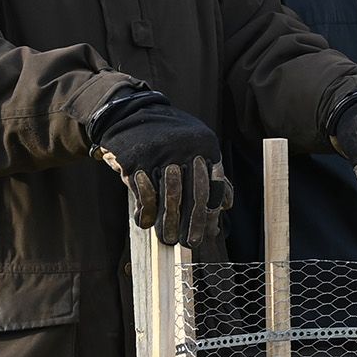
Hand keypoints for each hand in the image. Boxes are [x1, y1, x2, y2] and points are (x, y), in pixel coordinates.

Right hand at [92, 93, 232, 250]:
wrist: (128, 114)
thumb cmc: (166, 138)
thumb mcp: (194, 147)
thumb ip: (211, 174)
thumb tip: (227, 204)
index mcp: (206, 146)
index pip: (214, 186)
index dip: (211, 213)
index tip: (208, 233)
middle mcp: (186, 148)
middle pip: (194, 194)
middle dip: (192, 223)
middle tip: (190, 243)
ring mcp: (160, 153)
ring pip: (169, 197)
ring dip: (168, 222)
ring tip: (167, 238)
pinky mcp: (136, 160)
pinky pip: (144, 193)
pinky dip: (145, 212)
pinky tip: (144, 222)